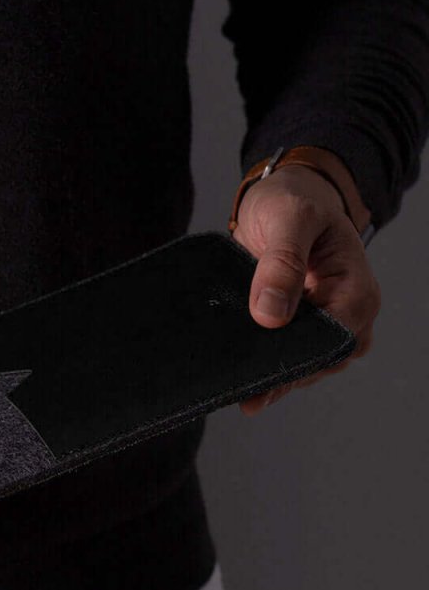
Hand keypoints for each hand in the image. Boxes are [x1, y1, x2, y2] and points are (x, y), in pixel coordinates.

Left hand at [230, 164, 380, 415]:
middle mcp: (341, 312)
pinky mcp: (288, 323)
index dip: (302, 360)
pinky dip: (258, 364)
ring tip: (234, 389)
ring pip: (298, 362)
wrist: (281, 193)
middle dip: (284, 377)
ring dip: (269, 376)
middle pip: (318, 360)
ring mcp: (315, 321)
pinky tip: (234, 378)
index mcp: (354, 290)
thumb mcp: (290, 219)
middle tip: (245, 395)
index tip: (268, 376)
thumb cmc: (295, 199)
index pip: (335, 340)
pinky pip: (277, 351)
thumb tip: (271, 314)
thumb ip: (282, 262)